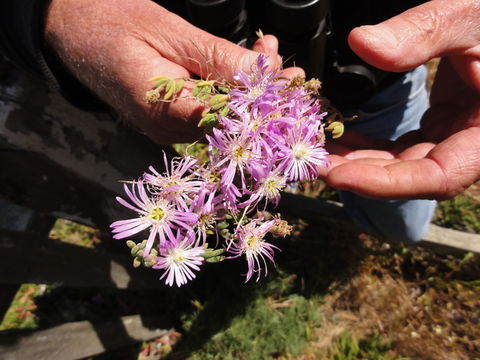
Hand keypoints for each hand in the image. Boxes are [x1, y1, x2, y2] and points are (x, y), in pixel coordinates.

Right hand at [44, 0, 298, 143]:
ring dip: (250, 88)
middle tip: (288, 67)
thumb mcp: (169, 32)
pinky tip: (245, 64)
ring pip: (224, 116)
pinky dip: (230, 88)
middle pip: (232, 123)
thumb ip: (217, 59)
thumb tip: (263, 77)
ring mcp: (167, 127)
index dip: (265, 106)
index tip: (292, 85)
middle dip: (264, 96)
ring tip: (267, 55)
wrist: (70, 27)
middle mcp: (167, 129)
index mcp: (162, 111)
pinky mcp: (169, 118)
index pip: (229, 121)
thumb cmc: (110, 20)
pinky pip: (210, 110)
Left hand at [323, 0, 479, 199]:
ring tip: (318, 150)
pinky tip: (340, 137)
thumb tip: (361, 42)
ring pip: (402, 164)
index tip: (338, 175)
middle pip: (411, 176)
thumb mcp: (469, 18)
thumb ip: (423, 33)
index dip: (386, 183)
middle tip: (313, 162)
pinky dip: (370, 146)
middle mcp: (472, 145)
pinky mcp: (441, 127)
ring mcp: (455, 137)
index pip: (439, 178)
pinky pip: (401, 148)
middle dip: (359, 172)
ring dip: (359, 161)